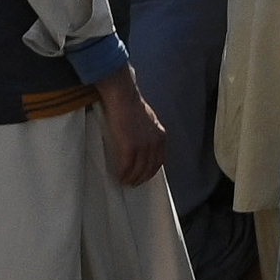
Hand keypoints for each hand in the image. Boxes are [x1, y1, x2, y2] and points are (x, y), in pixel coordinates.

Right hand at [96, 67, 167, 187]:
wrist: (123, 97)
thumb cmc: (131, 106)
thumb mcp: (147, 121)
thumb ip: (149, 133)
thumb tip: (144, 143)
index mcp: (160, 135)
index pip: (159, 160)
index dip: (151, 171)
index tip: (144, 176)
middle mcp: (155, 142)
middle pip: (149, 168)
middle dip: (141, 178)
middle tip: (132, 183)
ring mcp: (143, 146)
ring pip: (138, 171)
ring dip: (131, 179)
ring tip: (124, 181)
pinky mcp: (130, 147)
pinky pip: (127, 168)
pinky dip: (123, 174)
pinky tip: (119, 177)